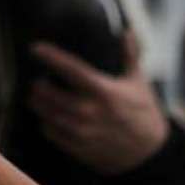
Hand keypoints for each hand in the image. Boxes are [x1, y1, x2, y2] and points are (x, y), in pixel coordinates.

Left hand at [28, 32, 168, 175]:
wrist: (150, 154)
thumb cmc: (143, 113)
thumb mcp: (139, 82)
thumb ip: (130, 55)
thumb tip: (127, 31)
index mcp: (104, 91)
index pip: (71, 69)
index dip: (51, 57)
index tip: (36, 48)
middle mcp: (91, 111)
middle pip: (52, 95)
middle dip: (38, 85)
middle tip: (36, 79)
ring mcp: (84, 132)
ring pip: (48, 115)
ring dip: (38, 105)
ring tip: (34, 96)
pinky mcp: (80, 149)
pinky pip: (52, 135)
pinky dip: (45, 124)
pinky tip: (46, 117)